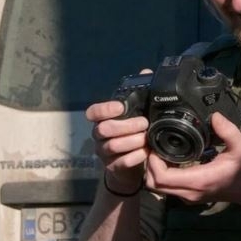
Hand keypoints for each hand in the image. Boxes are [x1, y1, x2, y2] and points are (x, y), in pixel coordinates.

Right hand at [86, 70, 152, 194]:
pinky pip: (120, 163)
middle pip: (104, 129)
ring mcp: (104, 152)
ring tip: (146, 139)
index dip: (104, 109)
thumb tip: (146, 72)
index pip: (93, 112)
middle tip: (144, 124)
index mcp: (103, 120)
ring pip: (112, 146)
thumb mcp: (135, 114)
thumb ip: (139, 94)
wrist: (131, 166)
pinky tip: (145, 153)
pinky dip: (134, 157)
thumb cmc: (133, 134)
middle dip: (126, 126)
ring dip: (132, 141)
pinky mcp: (112, 167)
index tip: (121, 107)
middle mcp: (99, 135)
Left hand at [145, 112, 240, 208]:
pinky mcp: (189, 196)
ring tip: (159, 151)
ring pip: (158, 188)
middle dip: (148, 166)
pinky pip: (167, 188)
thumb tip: (214, 116)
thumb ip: (228, 130)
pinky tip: (169, 159)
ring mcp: (188, 196)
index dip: (152, 162)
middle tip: (153, 147)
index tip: (154, 146)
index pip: (162, 178)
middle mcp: (189, 192)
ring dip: (153, 171)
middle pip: (153, 185)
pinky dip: (161, 175)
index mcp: (199, 180)